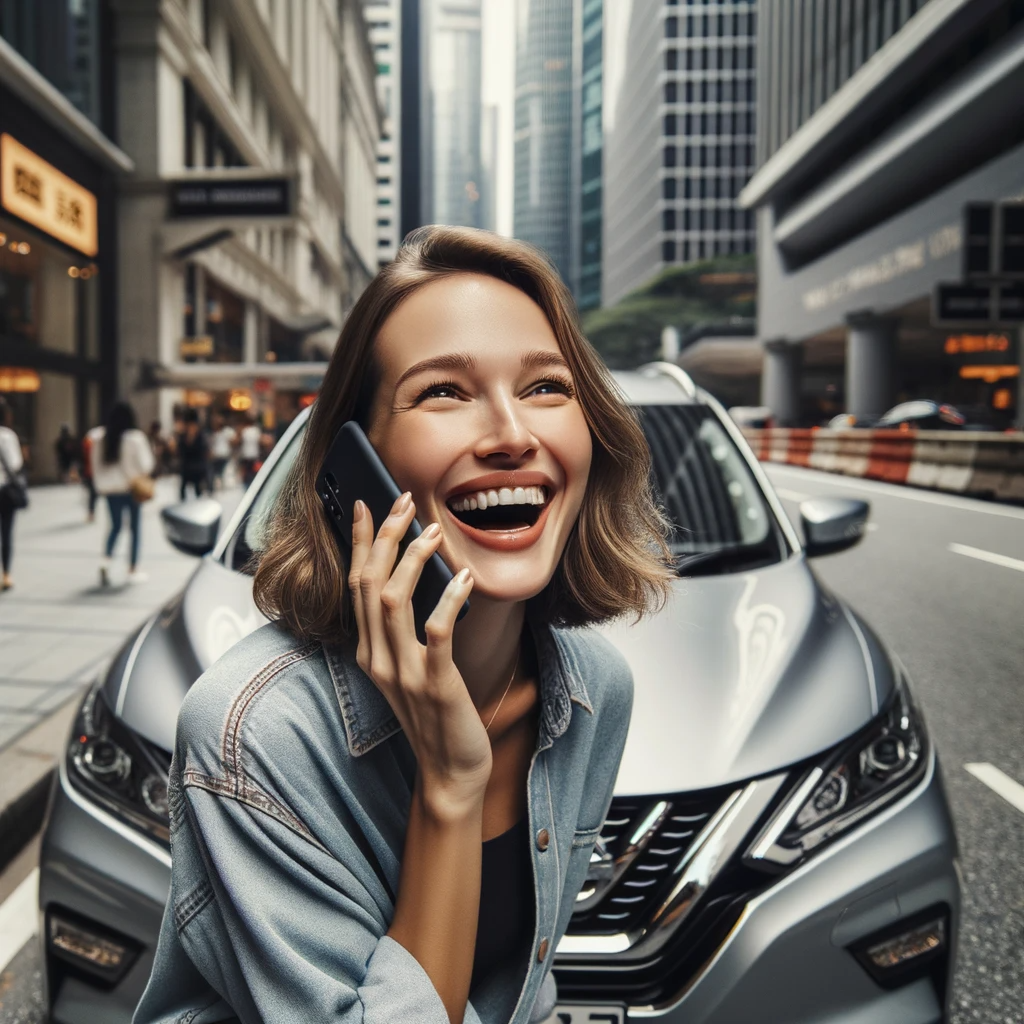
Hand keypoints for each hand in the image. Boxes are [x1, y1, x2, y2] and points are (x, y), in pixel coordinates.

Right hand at [348, 493, 489, 818]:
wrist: (449, 771)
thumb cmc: (435, 714)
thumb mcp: (410, 667)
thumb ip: (404, 629)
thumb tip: (417, 574)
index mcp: (368, 651)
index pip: (356, 584)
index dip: (360, 541)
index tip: (366, 503)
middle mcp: (378, 659)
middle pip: (369, 583)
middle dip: (385, 536)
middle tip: (404, 501)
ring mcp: (404, 673)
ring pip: (392, 600)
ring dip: (412, 559)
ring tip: (435, 531)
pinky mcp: (435, 684)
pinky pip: (436, 632)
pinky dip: (448, 599)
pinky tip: (464, 577)